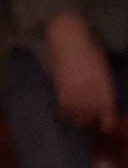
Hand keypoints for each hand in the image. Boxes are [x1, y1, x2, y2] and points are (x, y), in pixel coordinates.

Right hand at [45, 13, 117, 131]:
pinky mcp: (61, 91)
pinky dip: (66, 113)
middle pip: (92, 114)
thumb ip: (104, 86)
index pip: (106, 107)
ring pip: (77, 115)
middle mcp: (89, 88)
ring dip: (79, 119)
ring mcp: (74, 90)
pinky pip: (64, 110)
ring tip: (79, 118)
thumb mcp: (102, 68)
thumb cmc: (88, 51)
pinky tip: (68, 110)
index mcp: (103, 82)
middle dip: (92, 121)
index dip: (107, 119)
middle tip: (91, 122)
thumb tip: (103, 104)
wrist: (68, 40)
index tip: (106, 127)